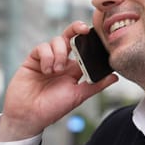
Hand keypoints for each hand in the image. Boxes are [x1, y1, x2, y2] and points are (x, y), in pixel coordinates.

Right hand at [0, 21, 118, 141]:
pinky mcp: (33, 59)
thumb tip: (115, 77)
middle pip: (70, 36)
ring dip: (59, 53)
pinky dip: (47, 56)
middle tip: (83, 30)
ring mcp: (46, 59)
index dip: (88, 40)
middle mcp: (61, 61)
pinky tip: (46, 70)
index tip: (95, 35)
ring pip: (56, 40)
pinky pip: (41, 47)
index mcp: (73, 69)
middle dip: (76, 29)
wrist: (29, 116)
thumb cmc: (52, 108)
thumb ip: (96, 85)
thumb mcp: (78, 96)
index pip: (83, 48)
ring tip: (57, 70)